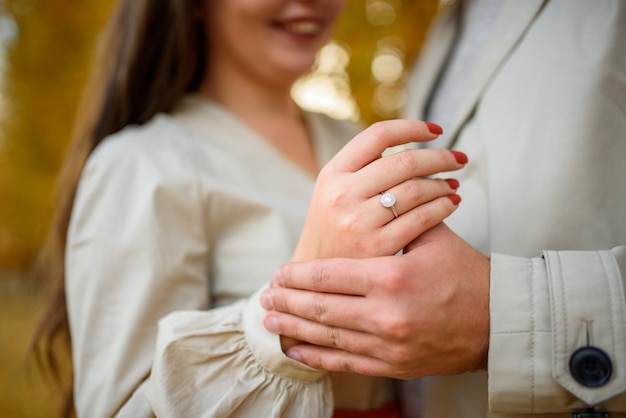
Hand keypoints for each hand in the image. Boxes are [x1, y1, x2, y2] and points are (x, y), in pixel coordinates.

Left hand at [263, 223, 489, 378]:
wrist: (497, 320)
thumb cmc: (464, 273)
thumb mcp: (432, 238)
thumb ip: (395, 222)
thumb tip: (364, 203)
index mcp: (390, 277)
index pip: (328, 276)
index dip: (298, 275)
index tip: (279, 272)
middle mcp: (385, 314)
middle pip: (320, 308)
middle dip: (288, 301)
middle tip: (265, 297)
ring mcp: (388, 345)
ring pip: (327, 337)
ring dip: (294, 328)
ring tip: (271, 320)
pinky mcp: (394, 366)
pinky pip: (345, 362)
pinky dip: (317, 357)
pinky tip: (296, 350)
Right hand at [291, 119, 466, 260]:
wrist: (317, 275)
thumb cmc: (333, 227)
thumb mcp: (332, 191)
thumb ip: (362, 167)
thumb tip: (410, 140)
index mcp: (332, 173)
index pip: (378, 136)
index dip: (412, 127)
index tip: (435, 130)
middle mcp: (342, 193)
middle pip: (405, 161)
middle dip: (440, 157)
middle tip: (459, 158)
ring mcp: (358, 221)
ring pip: (416, 190)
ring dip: (443, 184)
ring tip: (453, 184)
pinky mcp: (376, 247)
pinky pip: (420, 219)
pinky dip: (442, 208)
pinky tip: (451, 204)